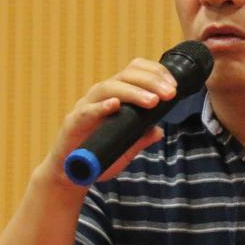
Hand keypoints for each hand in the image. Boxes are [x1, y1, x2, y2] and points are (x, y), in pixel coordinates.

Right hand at [42, 59, 178, 185]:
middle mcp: (101, 95)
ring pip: (109, 88)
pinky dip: (101, 106)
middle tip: (170, 93)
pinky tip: (114, 105)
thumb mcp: (127, 147)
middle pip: (126, 75)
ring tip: (152, 101)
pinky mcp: (73, 122)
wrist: (70, 173)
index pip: (136, 72)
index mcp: (116, 94)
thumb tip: (159, 131)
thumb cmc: (100, 153)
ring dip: (133, 93)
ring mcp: (86, 106)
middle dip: (151, 81)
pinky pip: (87, 110)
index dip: (156, 73)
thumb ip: (141, 138)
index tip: (174, 86)